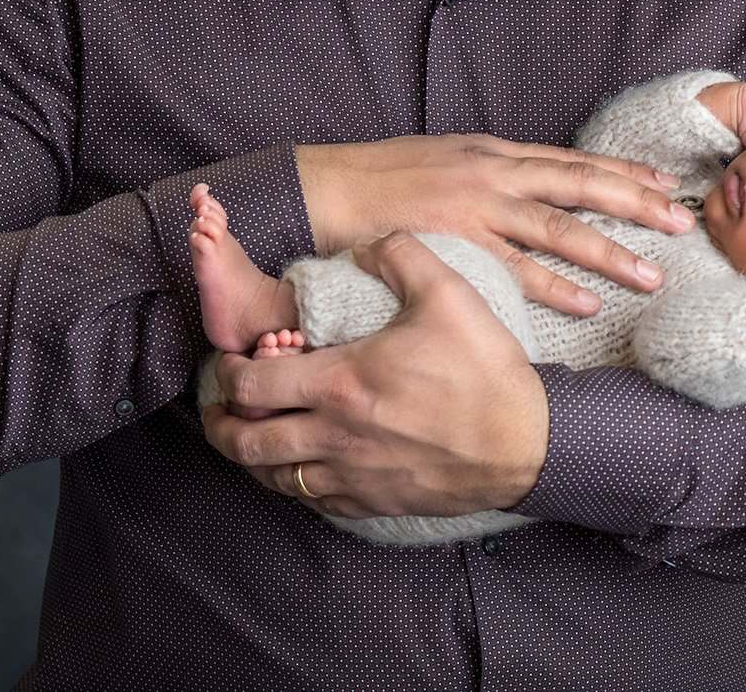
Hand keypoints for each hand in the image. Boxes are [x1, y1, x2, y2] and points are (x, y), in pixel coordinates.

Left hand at [200, 231, 548, 517]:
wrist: (525, 442)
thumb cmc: (483, 369)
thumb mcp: (447, 292)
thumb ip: (399, 254)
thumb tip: (366, 244)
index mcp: (339, 384)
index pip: (251, 385)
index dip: (228, 373)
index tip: (233, 360)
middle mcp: (334, 436)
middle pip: (246, 444)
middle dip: (221, 424)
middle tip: (219, 407)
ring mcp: (352, 476)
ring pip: (274, 479)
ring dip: (252, 458)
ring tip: (250, 437)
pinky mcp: (374, 502)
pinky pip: (314, 502)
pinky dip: (294, 484)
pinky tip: (301, 466)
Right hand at [295, 133, 691, 317]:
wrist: (325, 189)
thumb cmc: (381, 179)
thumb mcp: (446, 161)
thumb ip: (490, 175)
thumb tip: (530, 189)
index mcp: (494, 151)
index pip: (573, 160)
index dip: (623, 173)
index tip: (666, 184)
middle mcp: (494, 173)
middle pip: (581, 185)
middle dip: (636, 204)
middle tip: (683, 223)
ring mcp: (476, 208)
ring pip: (558, 228)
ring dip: (609, 252)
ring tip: (651, 274)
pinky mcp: (455, 243)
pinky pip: (514, 270)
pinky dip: (554, 286)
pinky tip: (587, 303)